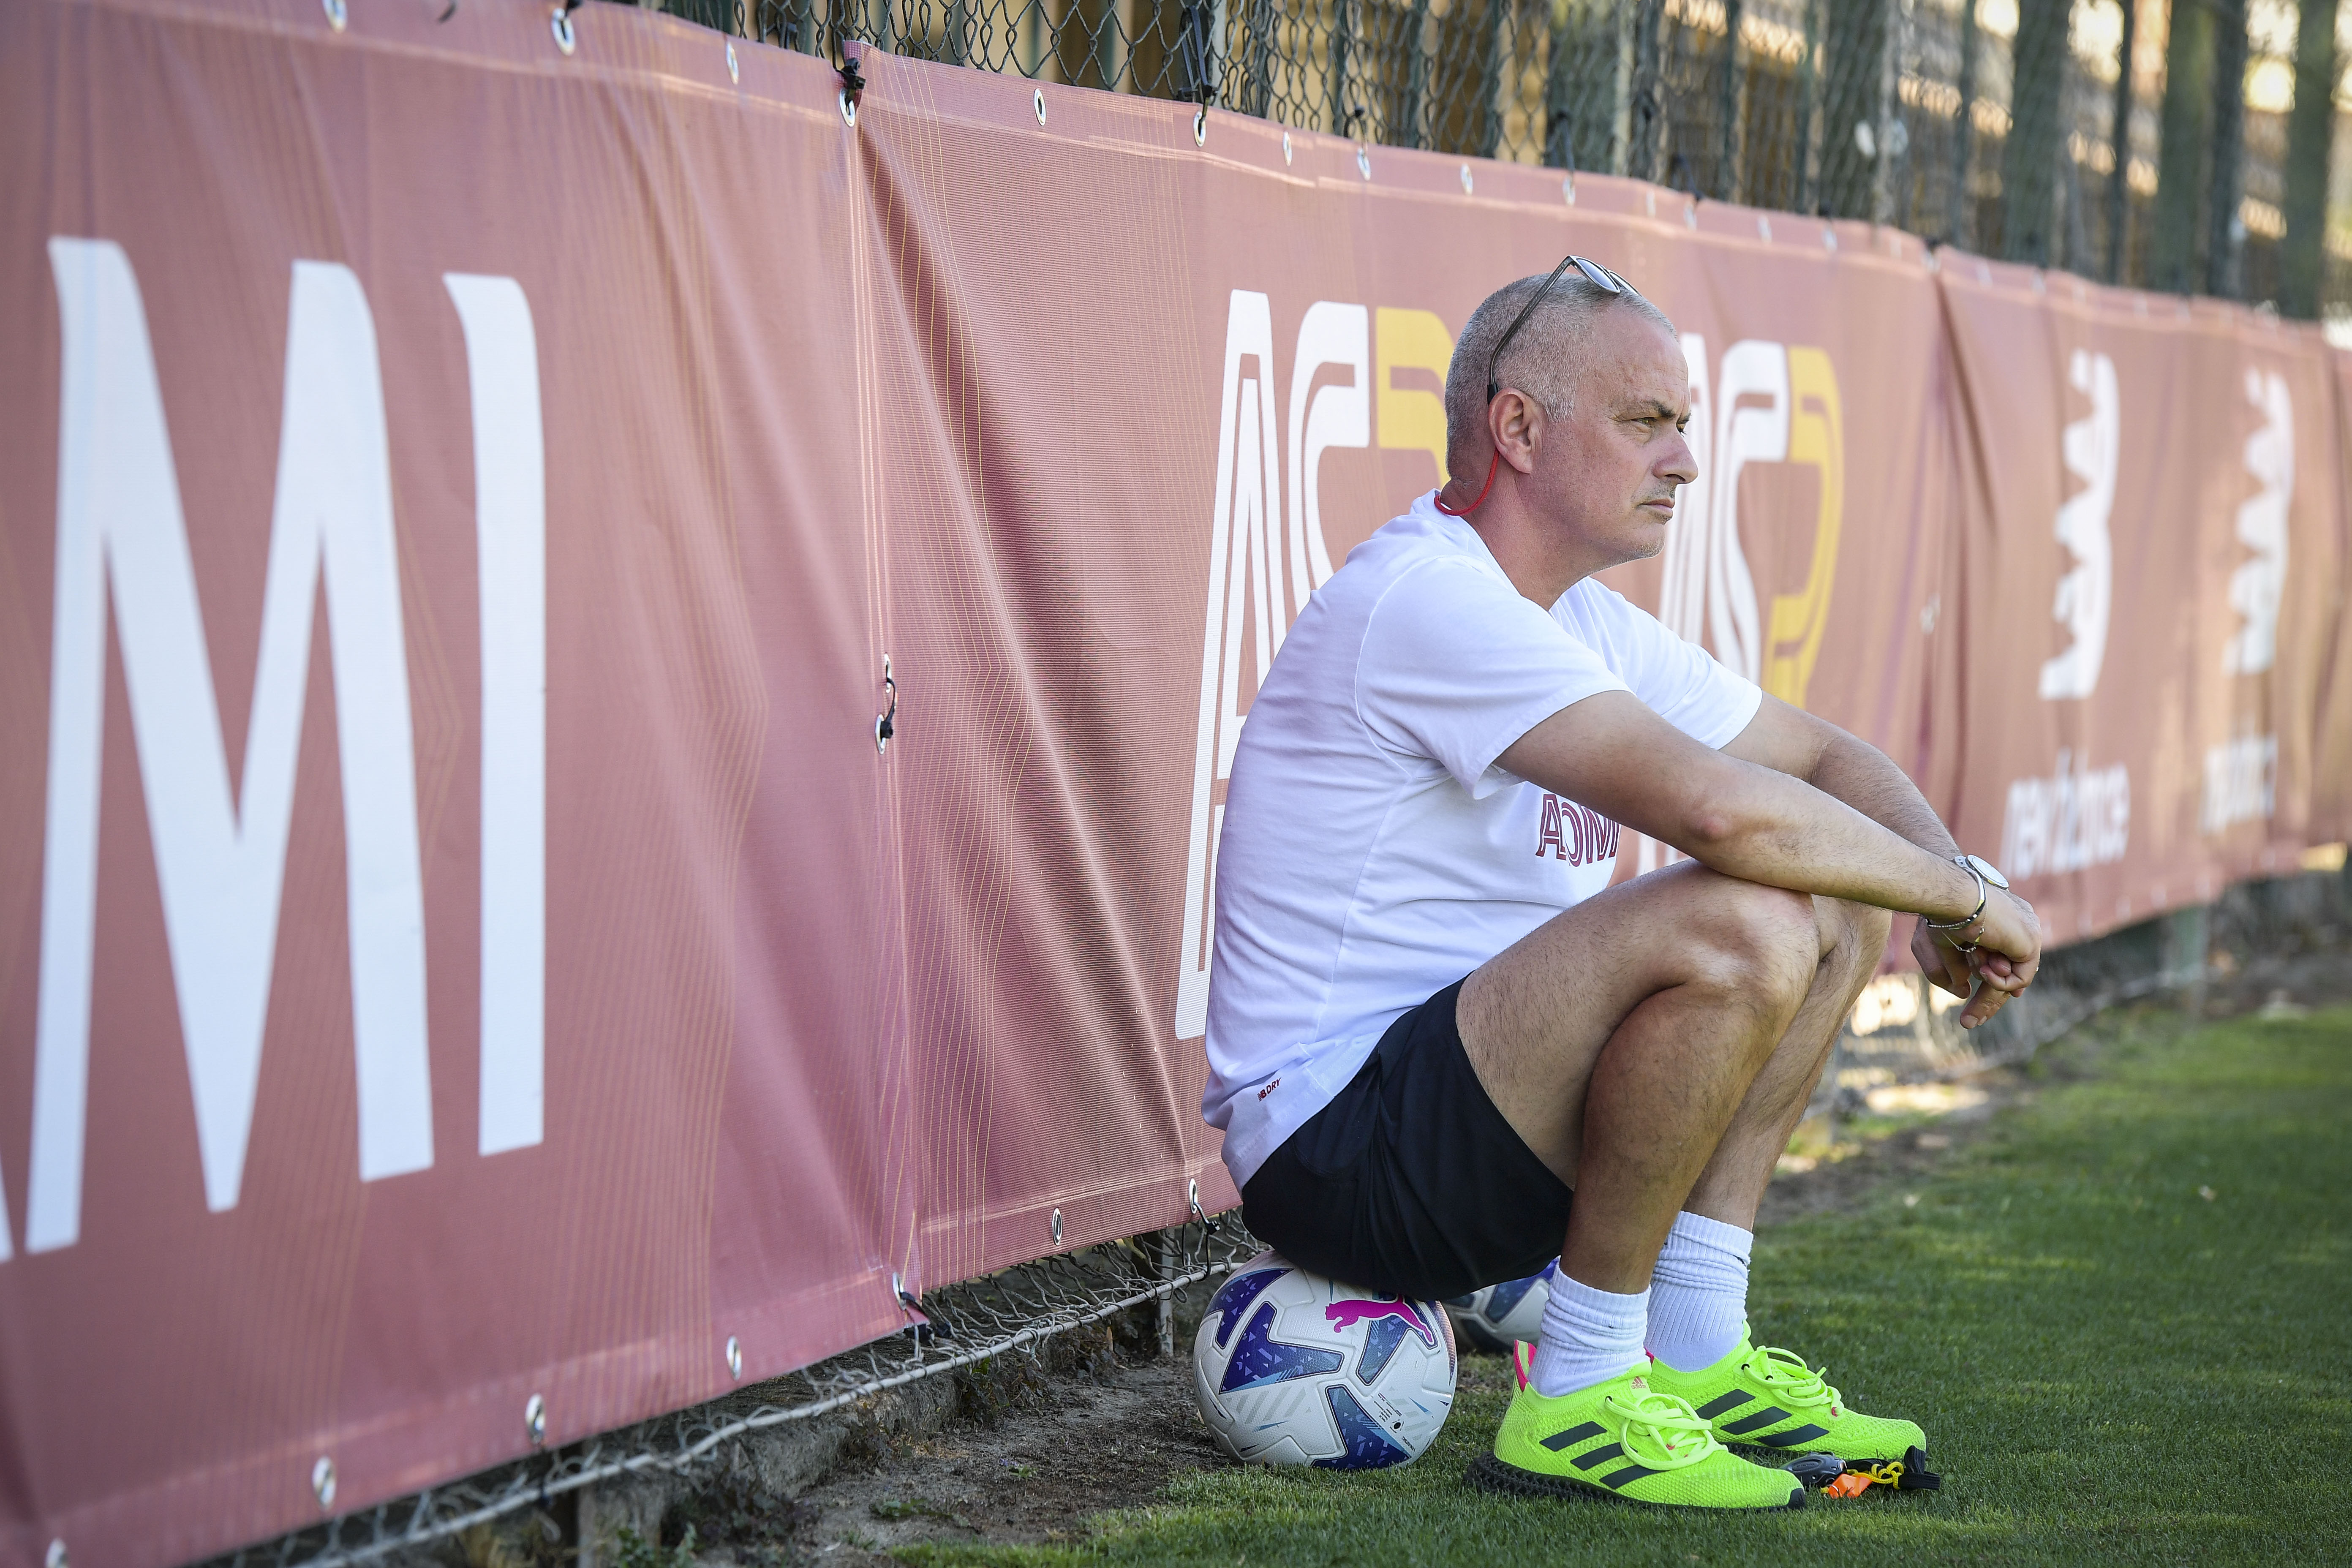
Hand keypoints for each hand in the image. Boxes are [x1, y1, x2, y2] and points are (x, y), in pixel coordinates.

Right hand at [1910, 888, 2040, 1029]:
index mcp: (1995, 921)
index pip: (1999, 959)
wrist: (1952, 899)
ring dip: (1987, 990)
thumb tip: (1963, 991)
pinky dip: (1999, 982)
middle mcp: (2013, 926)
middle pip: (2005, 974)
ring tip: (1969, 997)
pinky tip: (1983, 970)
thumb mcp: (1938, 948)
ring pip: (2010, 979)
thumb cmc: (1939, 916)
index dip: (1990, 984)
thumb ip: (1950, 971)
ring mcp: (2025, 933)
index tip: (1975, 1006)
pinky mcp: (2031, 942)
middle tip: (1969, 1023)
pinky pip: (2019, 979)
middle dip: (1986, 1002)